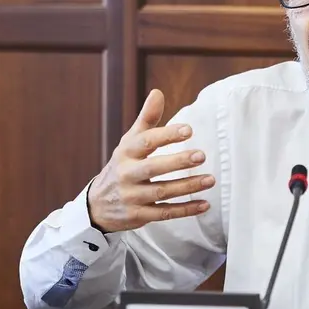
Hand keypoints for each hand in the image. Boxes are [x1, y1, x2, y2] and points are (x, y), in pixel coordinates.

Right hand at [86, 89, 213, 232]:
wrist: (98, 205)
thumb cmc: (122, 166)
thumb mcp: (129, 142)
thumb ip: (147, 119)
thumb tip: (158, 92)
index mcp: (126, 153)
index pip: (146, 142)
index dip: (166, 135)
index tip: (189, 130)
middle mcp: (127, 174)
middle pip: (153, 168)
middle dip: (178, 162)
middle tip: (202, 155)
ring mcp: (132, 196)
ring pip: (162, 192)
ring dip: (187, 186)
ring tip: (210, 179)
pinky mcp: (139, 216)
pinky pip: (164, 213)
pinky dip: (185, 210)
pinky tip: (204, 204)